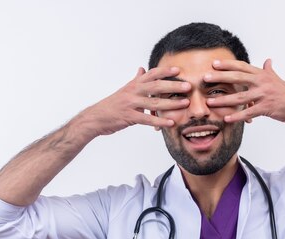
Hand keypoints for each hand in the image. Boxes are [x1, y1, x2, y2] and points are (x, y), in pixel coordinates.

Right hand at [74, 67, 190, 138]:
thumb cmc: (112, 105)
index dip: (165, 71)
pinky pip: (147, 119)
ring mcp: (131, 104)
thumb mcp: (124, 90)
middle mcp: (133, 91)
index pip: (151, 74)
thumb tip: (142, 69)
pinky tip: (171, 123)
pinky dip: (160, 121)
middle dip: (173, 86)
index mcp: (133, 84)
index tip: (178, 70)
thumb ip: (136, 80)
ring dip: (172, 103)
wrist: (95, 118)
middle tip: (189, 86)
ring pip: (154, 102)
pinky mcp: (129, 117)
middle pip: (156, 86)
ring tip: (185, 104)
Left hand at [204, 58, 284, 124]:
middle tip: (205, 78)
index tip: (214, 64)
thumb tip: (268, 60)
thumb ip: (269, 70)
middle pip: (238, 78)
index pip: (242, 66)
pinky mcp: (266, 108)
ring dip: (223, 100)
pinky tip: (226, 119)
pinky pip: (248, 112)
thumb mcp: (277, 79)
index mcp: (262, 74)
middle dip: (220, 78)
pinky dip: (237, 116)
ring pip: (240, 97)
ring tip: (210, 102)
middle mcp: (262, 82)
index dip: (227, 65)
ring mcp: (264, 95)